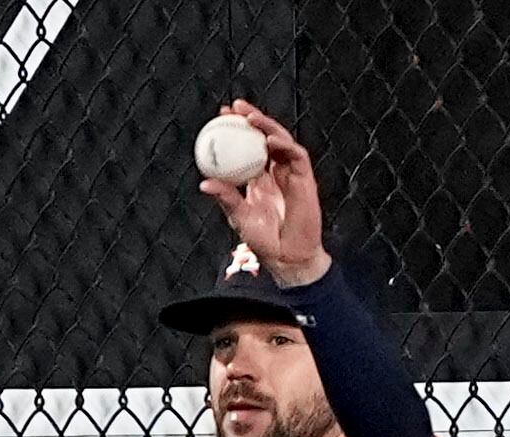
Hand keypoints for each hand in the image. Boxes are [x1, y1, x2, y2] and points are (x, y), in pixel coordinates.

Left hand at [200, 100, 332, 287]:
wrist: (288, 257)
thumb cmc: (264, 240)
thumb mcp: (239, 217)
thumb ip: (226, 198)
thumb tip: (204, 183)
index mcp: (257, 178)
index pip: (246, 146)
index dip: (236, 129)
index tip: (221, 116)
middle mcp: (274, 171)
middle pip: (264, 136)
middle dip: (251, 117)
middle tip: (235, 106)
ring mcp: (291, 173)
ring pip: (281, 140)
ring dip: (267, 125)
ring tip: (250, 118)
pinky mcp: (305, 179)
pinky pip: (296, 155)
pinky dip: (284, 144)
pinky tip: (270, 140)